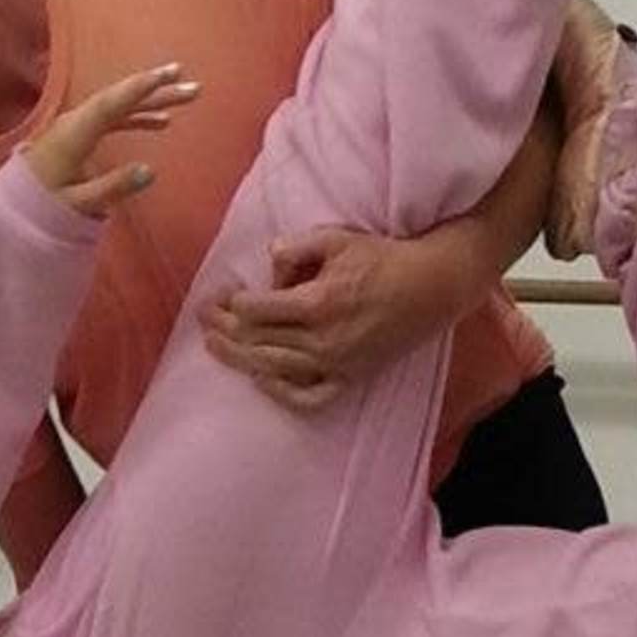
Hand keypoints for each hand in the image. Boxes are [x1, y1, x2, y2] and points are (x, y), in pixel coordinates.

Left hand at [24, 59, 195, 218]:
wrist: (11, 203)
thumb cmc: (39, 205)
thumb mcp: (76, 204)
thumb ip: (112, 188)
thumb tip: (150, 170)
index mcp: (74, 135)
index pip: (111, 104)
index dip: (139, 89)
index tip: (167, 76)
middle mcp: (76, 122)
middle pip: (120, 98)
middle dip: (155, 88)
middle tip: (188, 80)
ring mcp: (78, 126)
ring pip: (120, 106)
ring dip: (152, 100)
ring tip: (185, 96)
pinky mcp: (80, 134)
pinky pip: (114, 118)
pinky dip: (138, 117)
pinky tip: (162, 121)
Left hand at [201, 216, 461, 406]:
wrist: (431, 287)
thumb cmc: (383, 258)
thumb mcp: (337, 238)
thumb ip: (296, 246)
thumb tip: (268, 261)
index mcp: (317, 302)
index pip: (255, 310)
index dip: (230, 302)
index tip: (222, 293)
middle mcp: (323, 339)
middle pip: (256, 340)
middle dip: (223, 329)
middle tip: (204, 318)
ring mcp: (336, 363)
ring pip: (272, 369)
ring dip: (237, 358)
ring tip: (214, 347)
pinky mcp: (350, 378)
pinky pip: (308, 397)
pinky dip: (281, 393)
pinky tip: (261, 380)